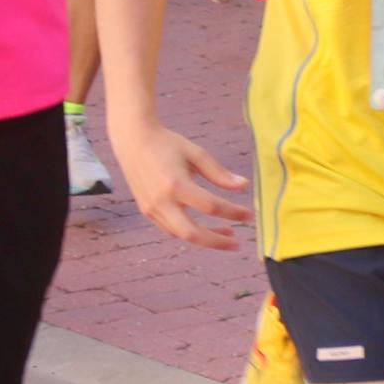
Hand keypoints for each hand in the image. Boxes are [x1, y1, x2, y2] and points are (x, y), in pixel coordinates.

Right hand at [110, 118, 250, 248]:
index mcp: (176, 184)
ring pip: (181, 235)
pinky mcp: (147, 211)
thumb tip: (243, 185)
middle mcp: (162, 201)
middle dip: (217, 242)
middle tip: (237, 243)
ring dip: (205, 239)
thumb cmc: (167, 144)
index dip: (233, 213)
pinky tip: (204, 227)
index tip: (250, 215)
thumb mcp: (196, 153)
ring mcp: (151, 208)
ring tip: (227, 234)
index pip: (211, 206)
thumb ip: (219, 173)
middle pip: (192, 233)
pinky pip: (170, 229)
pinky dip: (189, 232)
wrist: (133, 140)